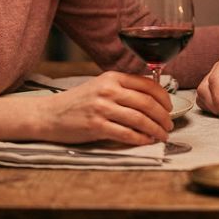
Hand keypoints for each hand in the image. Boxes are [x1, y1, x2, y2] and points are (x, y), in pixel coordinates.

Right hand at [32, 71, 172, 144]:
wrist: (49, 114)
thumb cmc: (77, 102)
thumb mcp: (100, 86)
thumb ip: (122, 88)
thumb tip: (152, 98)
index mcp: (112, 77)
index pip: (147, 85)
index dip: (164, 98)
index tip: (170, 108)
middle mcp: (108, 90)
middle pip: (147, 103)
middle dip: (163, 117)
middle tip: (169, 126)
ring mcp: (102, 108)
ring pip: (139, 119)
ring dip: (155, 129)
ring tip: (161, 135)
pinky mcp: (96, 126)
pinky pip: (126, 134)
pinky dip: (140, 139)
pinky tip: (146, 141)